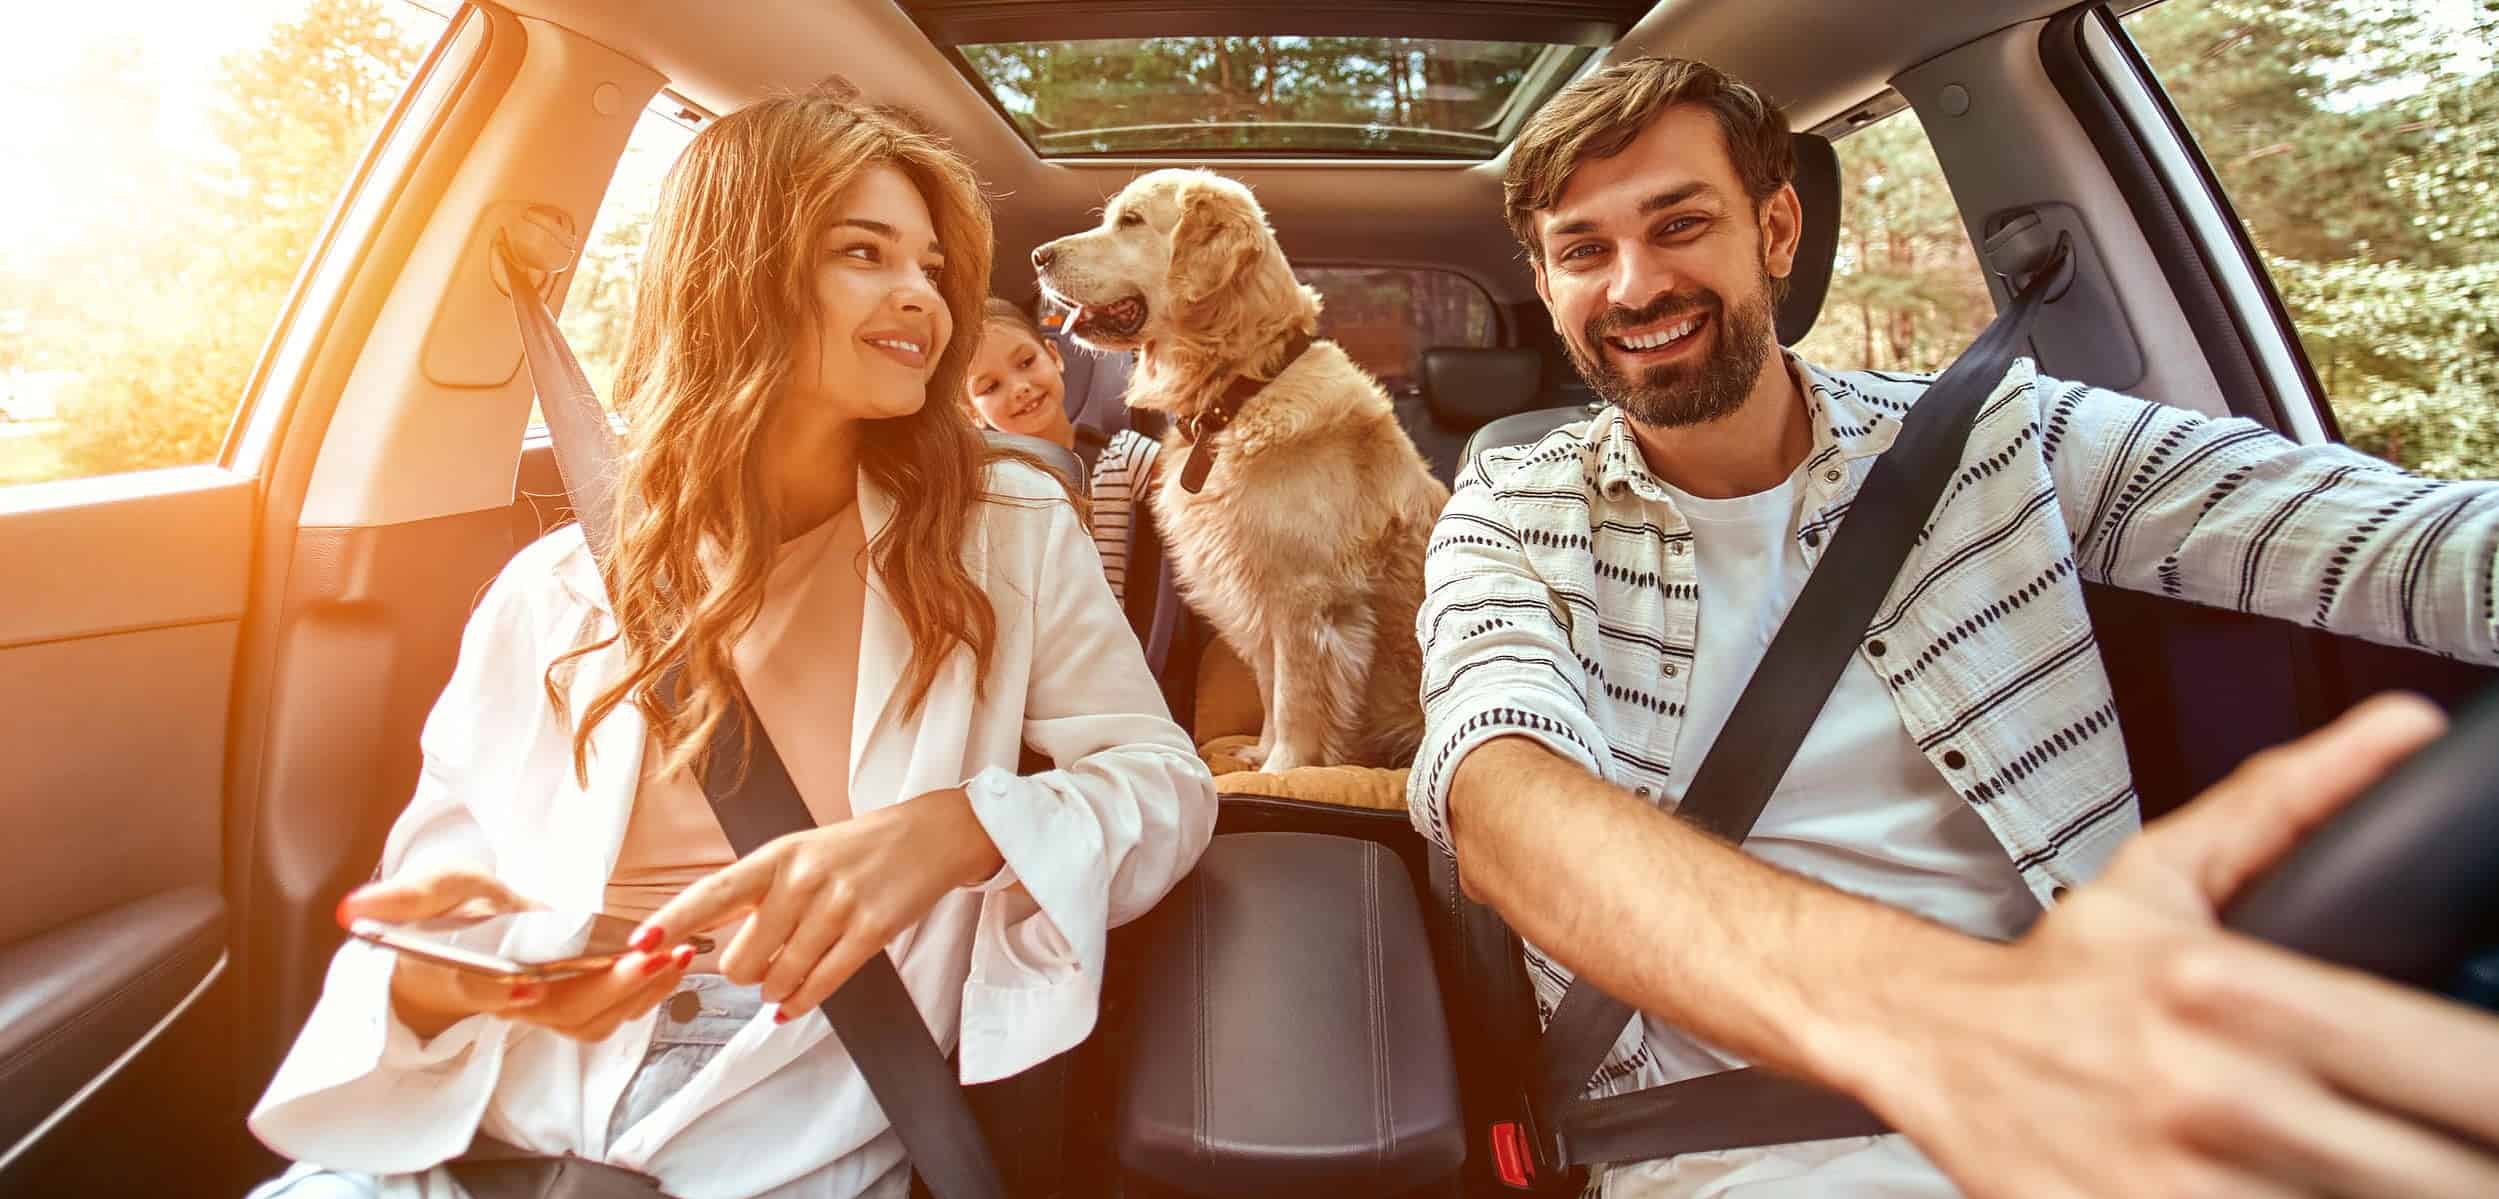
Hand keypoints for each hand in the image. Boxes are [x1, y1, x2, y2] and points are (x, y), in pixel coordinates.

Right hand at [340, 870, 697, 1041]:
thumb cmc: (450, 917)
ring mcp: (543, 1008)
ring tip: (676, 955)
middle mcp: (507, 999)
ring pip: (591, 1019)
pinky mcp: (572, 1006)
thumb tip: (352, 909)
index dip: (498, 991)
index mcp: (464, 972)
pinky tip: (676, 963)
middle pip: (555, 1011)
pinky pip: (611, 1014)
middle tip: (644, 957)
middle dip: (603, 987)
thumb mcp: (429, 890)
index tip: (526, 983)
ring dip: (637, 992)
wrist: (467, 943)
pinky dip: (647, 992)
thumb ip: (403, 898)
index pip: (477, 989)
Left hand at [631, 787, 1003, 1021]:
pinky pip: (822, 984)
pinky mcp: (871, 931)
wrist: (926, 837)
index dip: (674, 919)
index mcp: (776, 856)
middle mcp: (802, 879)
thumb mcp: (798, 853)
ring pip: (781, 977)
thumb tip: (712, 939)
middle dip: (745, 973)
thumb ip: (757, 891)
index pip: (713, 891)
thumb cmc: (854, 850)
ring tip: (784, 978)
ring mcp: (838, 905)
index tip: (640, 943)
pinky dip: (801, 1002)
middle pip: (743, 957)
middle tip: (760, 964)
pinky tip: (794, 1004)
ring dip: (776, 989)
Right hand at [1870, 693, 2498, 1196]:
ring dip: (2409, 1191)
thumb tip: (2408, 727)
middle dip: (2478, 1159)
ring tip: (2403, 1165)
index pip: (2464, 1069)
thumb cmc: (2059, 973)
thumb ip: (2294, 801)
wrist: (1928, 1044)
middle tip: (2465, 1140)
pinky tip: (2314, 1184)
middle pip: (2446, 1172)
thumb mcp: (2168, 872)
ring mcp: (2182, 1186)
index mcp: (2237, 991)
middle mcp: (2219, 1096)